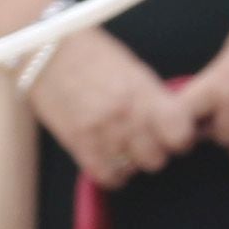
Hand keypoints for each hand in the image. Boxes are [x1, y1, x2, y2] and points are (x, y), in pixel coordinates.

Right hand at [25, 27, 186, 186]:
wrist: (47, 52)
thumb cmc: (92, 55)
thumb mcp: (132, 69)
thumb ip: (153, 98)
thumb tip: (173, 123)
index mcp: (143, 91)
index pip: (180, 132)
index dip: (181, 138)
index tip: (175, 136)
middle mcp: (124, 114)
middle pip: (157, 158)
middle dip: (156, 152)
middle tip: (147, 142)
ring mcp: (100, 131)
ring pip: (133, 168)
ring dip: (132, 161)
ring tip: (125, 148)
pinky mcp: (77, 143)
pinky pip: (105, 176)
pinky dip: (112, 174)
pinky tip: (110, 161)